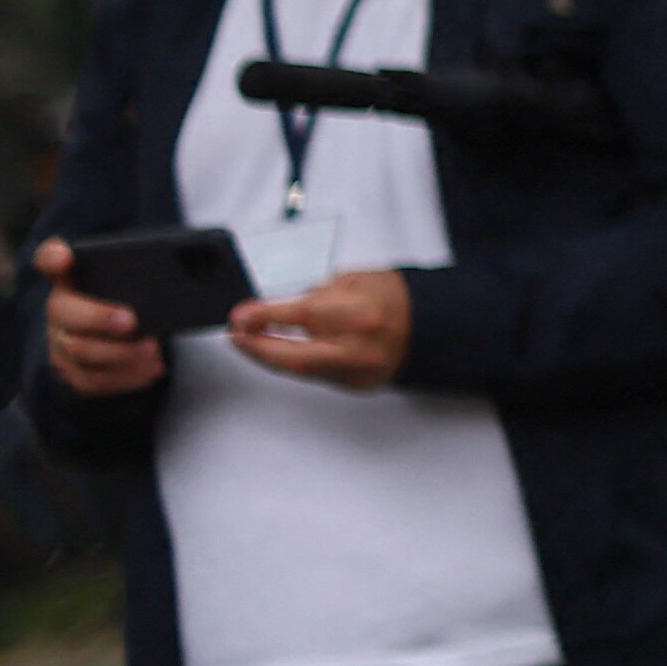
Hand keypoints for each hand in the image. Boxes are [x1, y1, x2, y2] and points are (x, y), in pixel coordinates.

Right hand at [34, 241, 165, 399]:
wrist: (127, 333)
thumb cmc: (136, 295)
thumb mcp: (141, 277)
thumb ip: (152, 268)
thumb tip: (198, 264)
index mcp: (73, 274)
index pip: (48, 259)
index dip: (52, 257)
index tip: (65, 256)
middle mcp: (59, 307)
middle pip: (62, 311)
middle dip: (98, 317)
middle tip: (132, 321)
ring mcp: (60, 342)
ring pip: (77, 350)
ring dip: (119, 353)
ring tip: (153, 349)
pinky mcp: (72, 372)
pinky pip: (92, 380)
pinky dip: (125, 377)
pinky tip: (153, 369)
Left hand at [231, 268, 413, 390]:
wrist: (430, 323)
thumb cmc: (395, 297)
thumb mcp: (354, 280)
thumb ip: (313, 294)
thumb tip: (271, 308)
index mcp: (361, 313)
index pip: (302, 316)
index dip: (265, 316)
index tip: (241, 315)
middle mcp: (359, 348)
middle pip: (293, 356)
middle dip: (256, 346)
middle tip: (236, 335)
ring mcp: (358, 371)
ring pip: (300, 370)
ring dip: (269, 356)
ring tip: (250, 341)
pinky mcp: (356, 385)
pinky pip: (315, 375)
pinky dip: (294, 363)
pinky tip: (279, 352)